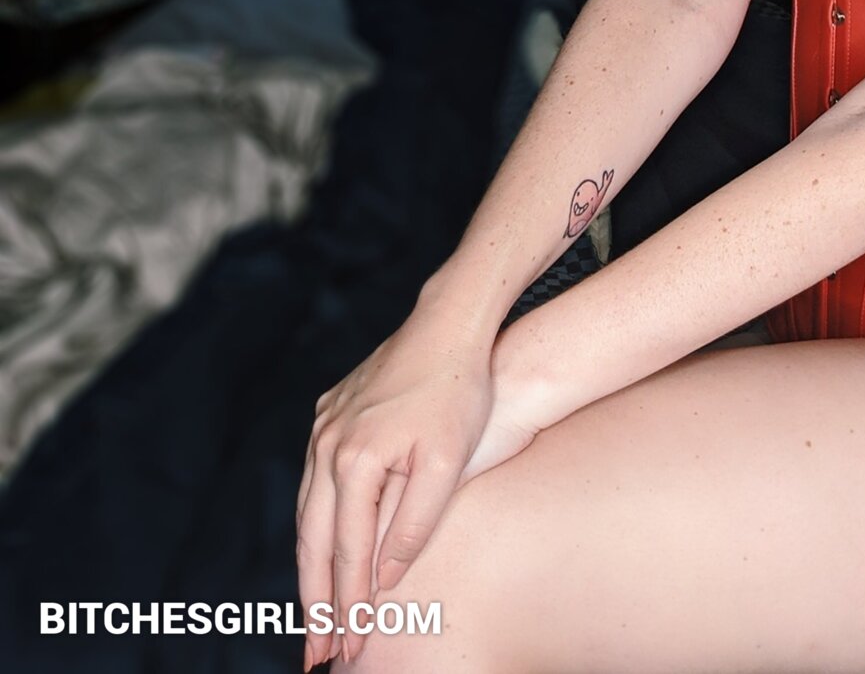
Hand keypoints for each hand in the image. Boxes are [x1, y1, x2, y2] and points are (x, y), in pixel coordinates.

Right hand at [297, 304, 542, 667]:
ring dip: (311, 568)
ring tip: (317, 616)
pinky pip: (314, 483)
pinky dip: (316, 524)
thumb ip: (414, 523)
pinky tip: (322, 548)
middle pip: (313, 542)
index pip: (348, 554)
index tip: (352, 652)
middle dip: (316, 604)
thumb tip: (387, 579)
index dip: (350, 607)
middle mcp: (327, 445)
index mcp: (354, 460)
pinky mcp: (329, 415)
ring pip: (306, 515)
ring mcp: (323, 428)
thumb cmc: (459, 392)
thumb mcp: (447, 463)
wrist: (449, 324)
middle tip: (318, 656)